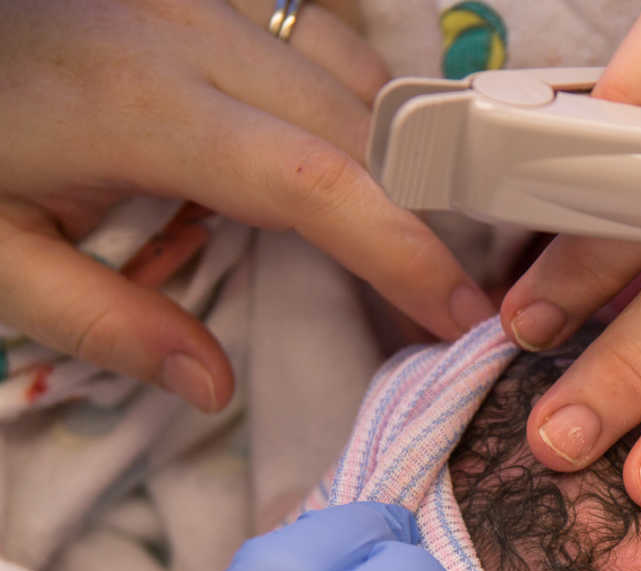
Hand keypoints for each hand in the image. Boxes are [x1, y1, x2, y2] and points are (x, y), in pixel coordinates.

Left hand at [0, 0, 493, 412]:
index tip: (461, 316)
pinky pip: (321, 41)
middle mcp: (190, 35)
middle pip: (360, 130)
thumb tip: (212, 386)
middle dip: (424, 217)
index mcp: (142, 107)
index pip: (318, 183)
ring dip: (402, 161)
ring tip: (421, 240)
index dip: (404, 251)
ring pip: (355, 77)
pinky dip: (364, 105)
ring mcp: (202, 0)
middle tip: (456, 300)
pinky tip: (366, 162)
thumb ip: (103, 323)